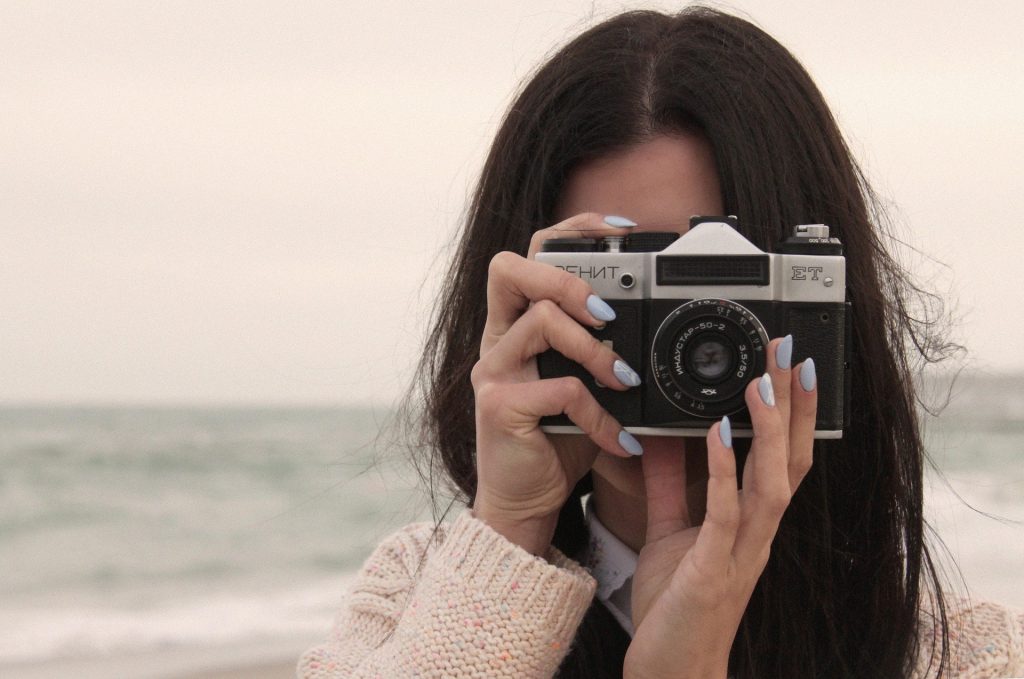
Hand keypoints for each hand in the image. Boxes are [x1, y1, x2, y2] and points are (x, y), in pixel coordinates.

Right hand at [471, 213, 642, 554]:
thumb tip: (656, 329)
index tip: (622, 232)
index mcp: (516, 326)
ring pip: (539, 321)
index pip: (530, 255)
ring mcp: (492, 370)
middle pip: (509, 268)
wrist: (526, 500)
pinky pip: (560, 390)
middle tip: (606, 313)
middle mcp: (496, 340)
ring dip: (594, 348)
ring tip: (623, 379)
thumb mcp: (586, 387)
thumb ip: (604, 353)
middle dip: (566, 277)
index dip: (571, 231)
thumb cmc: (556, 440)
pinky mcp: (498, 406)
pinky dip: (599, 414)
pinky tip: (617, 436)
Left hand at [623, 337, 816, 678]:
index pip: (783, 457)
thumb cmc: (676, 604)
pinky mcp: (714, 569)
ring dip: (769, 430)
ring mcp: (741, 551)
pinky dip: (723, 470)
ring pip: (771, 482)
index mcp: (750, 522)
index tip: (788, 364)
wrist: (670, 670)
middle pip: (791, 460)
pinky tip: (716, 433)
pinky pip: (725, 512)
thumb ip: (672, 484)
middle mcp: (758, 534)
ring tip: (761, 381)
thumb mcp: (671, 531)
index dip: (791, 412)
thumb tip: (664, 435)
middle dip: (793, 405)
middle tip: (790, 351)